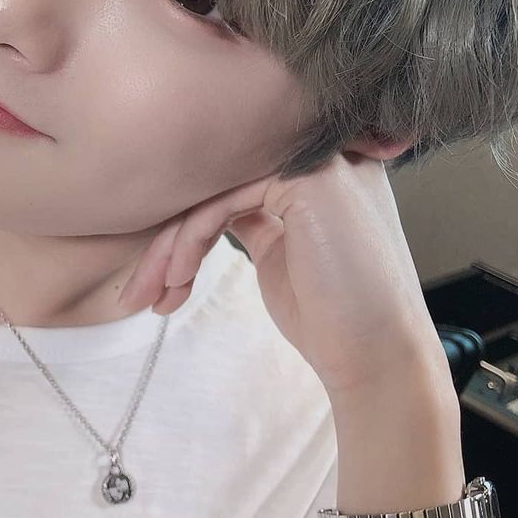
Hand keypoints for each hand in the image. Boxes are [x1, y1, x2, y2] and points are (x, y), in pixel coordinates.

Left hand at [118, 150, 452, 417]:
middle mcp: (325, 157)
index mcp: (321, 173)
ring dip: (172, 246)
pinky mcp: (308, 180)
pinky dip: (190, 241)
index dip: (188, 225)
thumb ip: (254, 221)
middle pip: (220, 182)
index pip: (234, 180)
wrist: (377, 359)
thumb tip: (205, 209)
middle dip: (169, 237)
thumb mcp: (281, 257)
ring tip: (154, 294)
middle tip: (141, 290)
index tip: (158, 278)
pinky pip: (223, 201)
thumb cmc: (330, 320)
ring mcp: (319, 163)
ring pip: (215, 191)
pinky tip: (178, 280)